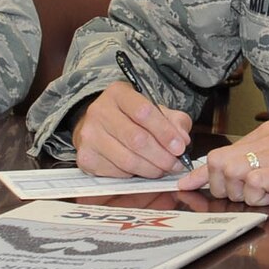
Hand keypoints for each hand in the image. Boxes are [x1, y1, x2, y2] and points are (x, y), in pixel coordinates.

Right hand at [72, 82, 194, 177]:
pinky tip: (142, 168)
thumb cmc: (131, 118)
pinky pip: (117, 172)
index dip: (165, 132)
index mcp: (118, 93)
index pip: (144, 112)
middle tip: (176, 164)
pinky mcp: (85, 157)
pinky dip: (134, 174)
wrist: (98, 126)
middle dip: (162, 156)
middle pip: (137, 139)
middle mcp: (99, 112)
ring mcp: (89, 135)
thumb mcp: (155, 110)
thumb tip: (182, 139)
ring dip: (151, 169)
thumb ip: (174, 121)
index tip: (180, 146)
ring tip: (163, 169)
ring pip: (127, 160)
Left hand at [176, 123, 268, 206]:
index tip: (187, 184)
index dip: (201, 172)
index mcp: (267, 134)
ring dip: (239, 192)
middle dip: (221, 186)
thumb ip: (266, 159)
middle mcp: (268, 139)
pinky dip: (256, 196)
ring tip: (262, 197)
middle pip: (218, 161)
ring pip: (231, 170)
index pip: (222, 151)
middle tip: (243, 197)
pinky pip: (255, 182)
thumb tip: (240, 176)